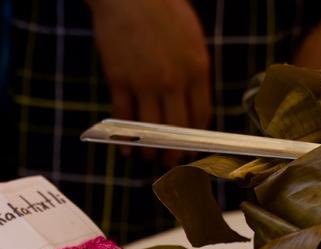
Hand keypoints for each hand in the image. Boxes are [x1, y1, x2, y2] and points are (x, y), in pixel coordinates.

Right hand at [88, 0, 211, 161]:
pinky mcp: (119, 80)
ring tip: (148, 156)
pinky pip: (124, 118)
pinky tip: (125, 147)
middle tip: (170, 162)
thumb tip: (192, 99)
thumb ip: (194, 69)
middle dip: (174, 152)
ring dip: (150, 150)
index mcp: (197, 68)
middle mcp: (173, 80)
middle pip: (178, 130)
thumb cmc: (163, 8)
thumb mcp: (191, 37)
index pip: (201, 116)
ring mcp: (145, 82)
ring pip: (150, 130)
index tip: (191, 146)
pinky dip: (124, 137)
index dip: (196, 137)